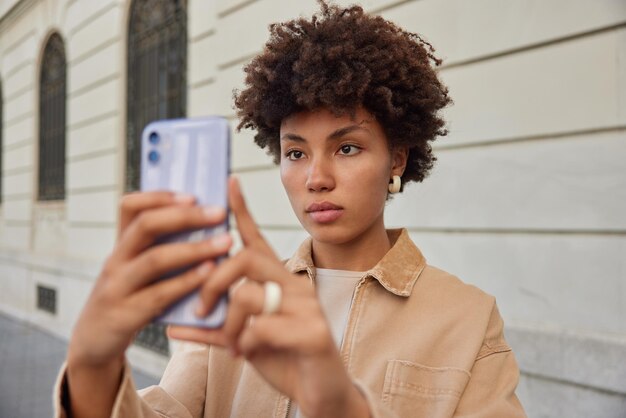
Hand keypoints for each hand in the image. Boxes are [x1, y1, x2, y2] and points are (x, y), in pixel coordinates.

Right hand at [67, 191, 231, 368]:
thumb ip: (161, 250)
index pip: (130, 207)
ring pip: (155, 259)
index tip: (192, 195)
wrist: (94, 343)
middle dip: (185, 216)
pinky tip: (210, 274)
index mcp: (121, 245)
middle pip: (145, 226)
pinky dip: (187, 282)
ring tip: (225, 243)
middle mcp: (115, 261)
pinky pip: (159, 294)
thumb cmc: (128, 300)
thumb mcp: (137, 270)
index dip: (160, 196)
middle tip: (219, 213)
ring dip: (194, 249)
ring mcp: (117, 287)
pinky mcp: (125, 315)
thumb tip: (205, 224)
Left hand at [168, 178, 368, 417]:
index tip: (228, 182)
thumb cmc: (283, 356)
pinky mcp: (314, 333)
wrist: (322, 392)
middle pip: (244, 258)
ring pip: (248, 295)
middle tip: (201, 308)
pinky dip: (243, 343)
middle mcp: (295, 285)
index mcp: (279, 280)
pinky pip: (261, 328)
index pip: (256, 238)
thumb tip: (175, 324)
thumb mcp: (243, 338)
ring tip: (229, 342)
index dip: (241, 210)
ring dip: (227, 323)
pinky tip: (246, 354)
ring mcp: (307, 307)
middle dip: (212, 281)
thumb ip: (215, 327)